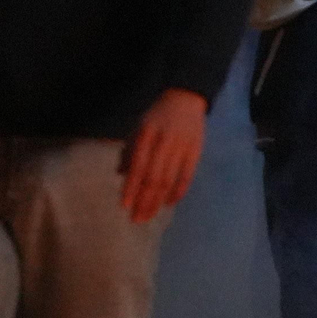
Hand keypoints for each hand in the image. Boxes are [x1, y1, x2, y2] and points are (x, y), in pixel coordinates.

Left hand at [122, 88, 206, 223]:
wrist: (186, 98)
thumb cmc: (157, 116)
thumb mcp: (139, 127)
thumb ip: (129, 150)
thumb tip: (120, 174)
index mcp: (147, 134)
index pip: (138, 166)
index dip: (131, 187)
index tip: (124, 206)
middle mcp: (164, 141)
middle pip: (154, 178)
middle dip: (144, 201)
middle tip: (136, 219)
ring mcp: (182, 146)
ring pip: (169, 180)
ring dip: (158, 201)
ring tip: (149, 216)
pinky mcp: (196, 150)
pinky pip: (187, 176)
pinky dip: (178, 192)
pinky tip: (169, 204)